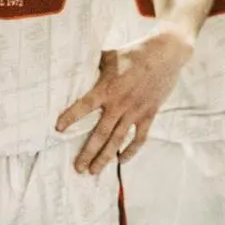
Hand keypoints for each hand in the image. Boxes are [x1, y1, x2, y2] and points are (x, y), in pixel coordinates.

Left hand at [55, 28, 192, 173]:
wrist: (166, 54)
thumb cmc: (134, 53)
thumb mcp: (109, 56)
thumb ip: (92, 66)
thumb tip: (73, 67)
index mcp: (107, 88)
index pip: (84, 106)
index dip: (71, 117)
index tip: (58, 129)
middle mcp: (120, 104)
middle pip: (101, 133)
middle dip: (87, 152)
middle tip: (77, 168)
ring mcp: (135, 112)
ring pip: (118, 140)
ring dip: (105, 158)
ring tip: (93, 171)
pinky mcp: (149, 115)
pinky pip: (139, 138)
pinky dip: (131, 151)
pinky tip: (121, 161)